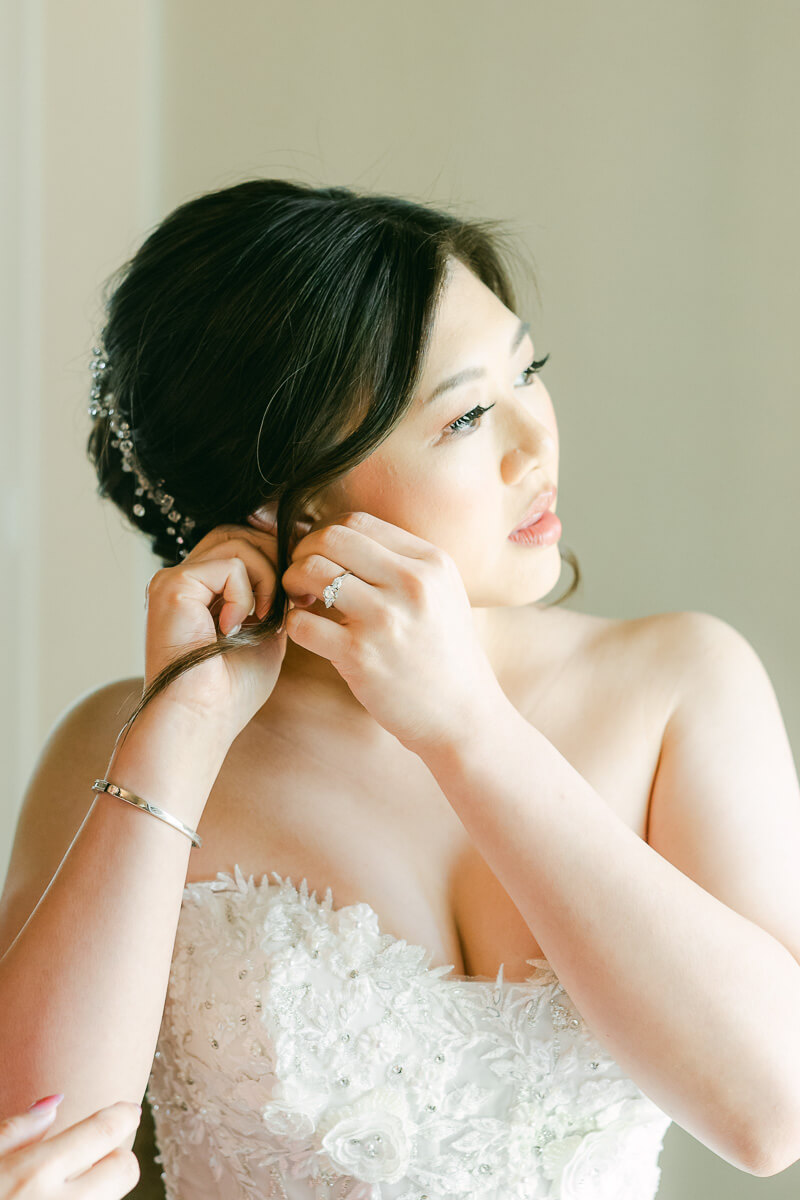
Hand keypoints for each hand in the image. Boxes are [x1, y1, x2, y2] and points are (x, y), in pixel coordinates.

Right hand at [0, 1097, 140, 1198]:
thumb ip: (16, 1131)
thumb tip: (54, 1102)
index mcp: (35, 1173)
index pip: (103, 1133)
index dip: (124, 1115)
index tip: (130, 1109)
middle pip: (125, 1171)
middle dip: (117, 1157)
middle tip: (93, 1155)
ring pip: (112, 1196)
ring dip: (102, 1186)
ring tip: (68, 1185)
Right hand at [143, 517, 307, 739]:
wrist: (202, 719)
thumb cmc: (231, 691)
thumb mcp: (266, 635)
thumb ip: (274, 599)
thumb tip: (296, 569)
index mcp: (202, 590)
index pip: (242, 543)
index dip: (276, 557)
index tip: (301, 593)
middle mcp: (185, 579)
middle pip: (240, 532)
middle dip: (276, 561)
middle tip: (293, 600)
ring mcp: (175, 579)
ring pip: (238, 542)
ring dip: (266, 578)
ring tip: (263, 618)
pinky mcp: (173, 585)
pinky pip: (230, 565)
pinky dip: (246, 594)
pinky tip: (234, 627)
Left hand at [280, 511, 505, 753]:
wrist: (463, 714)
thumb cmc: (445, 653)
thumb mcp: (442, 594)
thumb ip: (403, 562)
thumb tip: (341, 538)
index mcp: (431, 563)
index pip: (358, 521)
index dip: (326, 532)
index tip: (320, 554)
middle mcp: (411, 584)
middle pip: (330, 538)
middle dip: (303, 551)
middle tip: (301, 574)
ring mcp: (385, 620)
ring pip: (311, 572)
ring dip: (293, 582)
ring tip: (302, 600)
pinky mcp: (360, 656)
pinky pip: (302, 623)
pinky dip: (293, 623)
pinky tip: (307, 630)